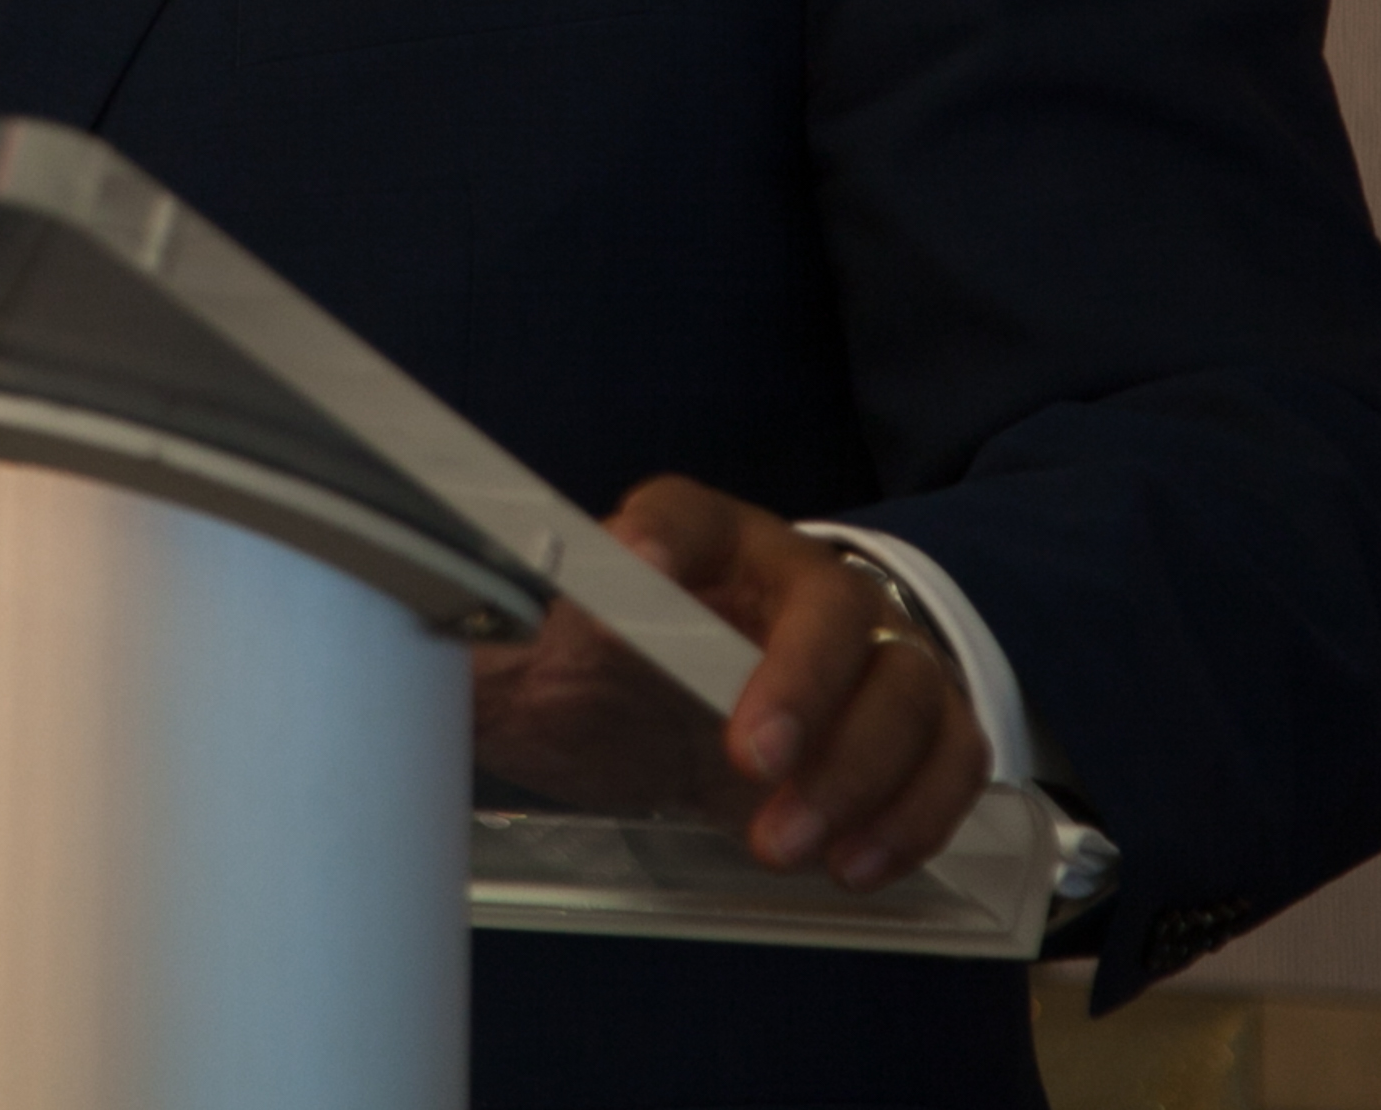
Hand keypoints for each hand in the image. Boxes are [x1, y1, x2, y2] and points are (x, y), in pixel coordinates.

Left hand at [474, 474, 989, 893]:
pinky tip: (858, 865)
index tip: (637, 566)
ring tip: (787, 846)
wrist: (682, 708)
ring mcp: (869, 652)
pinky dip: (918, 813)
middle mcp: (791, 582)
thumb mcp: (543, 658)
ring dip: (860, 773)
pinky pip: (951, 757)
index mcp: (698, 544)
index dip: (664, 535)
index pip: (684, 515)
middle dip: (801, 686)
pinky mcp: (912, 727)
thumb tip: (429, 634)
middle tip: (750, 759)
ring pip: (907, 687)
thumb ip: (495, 648)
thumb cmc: (610, 671)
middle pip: (831, 607)